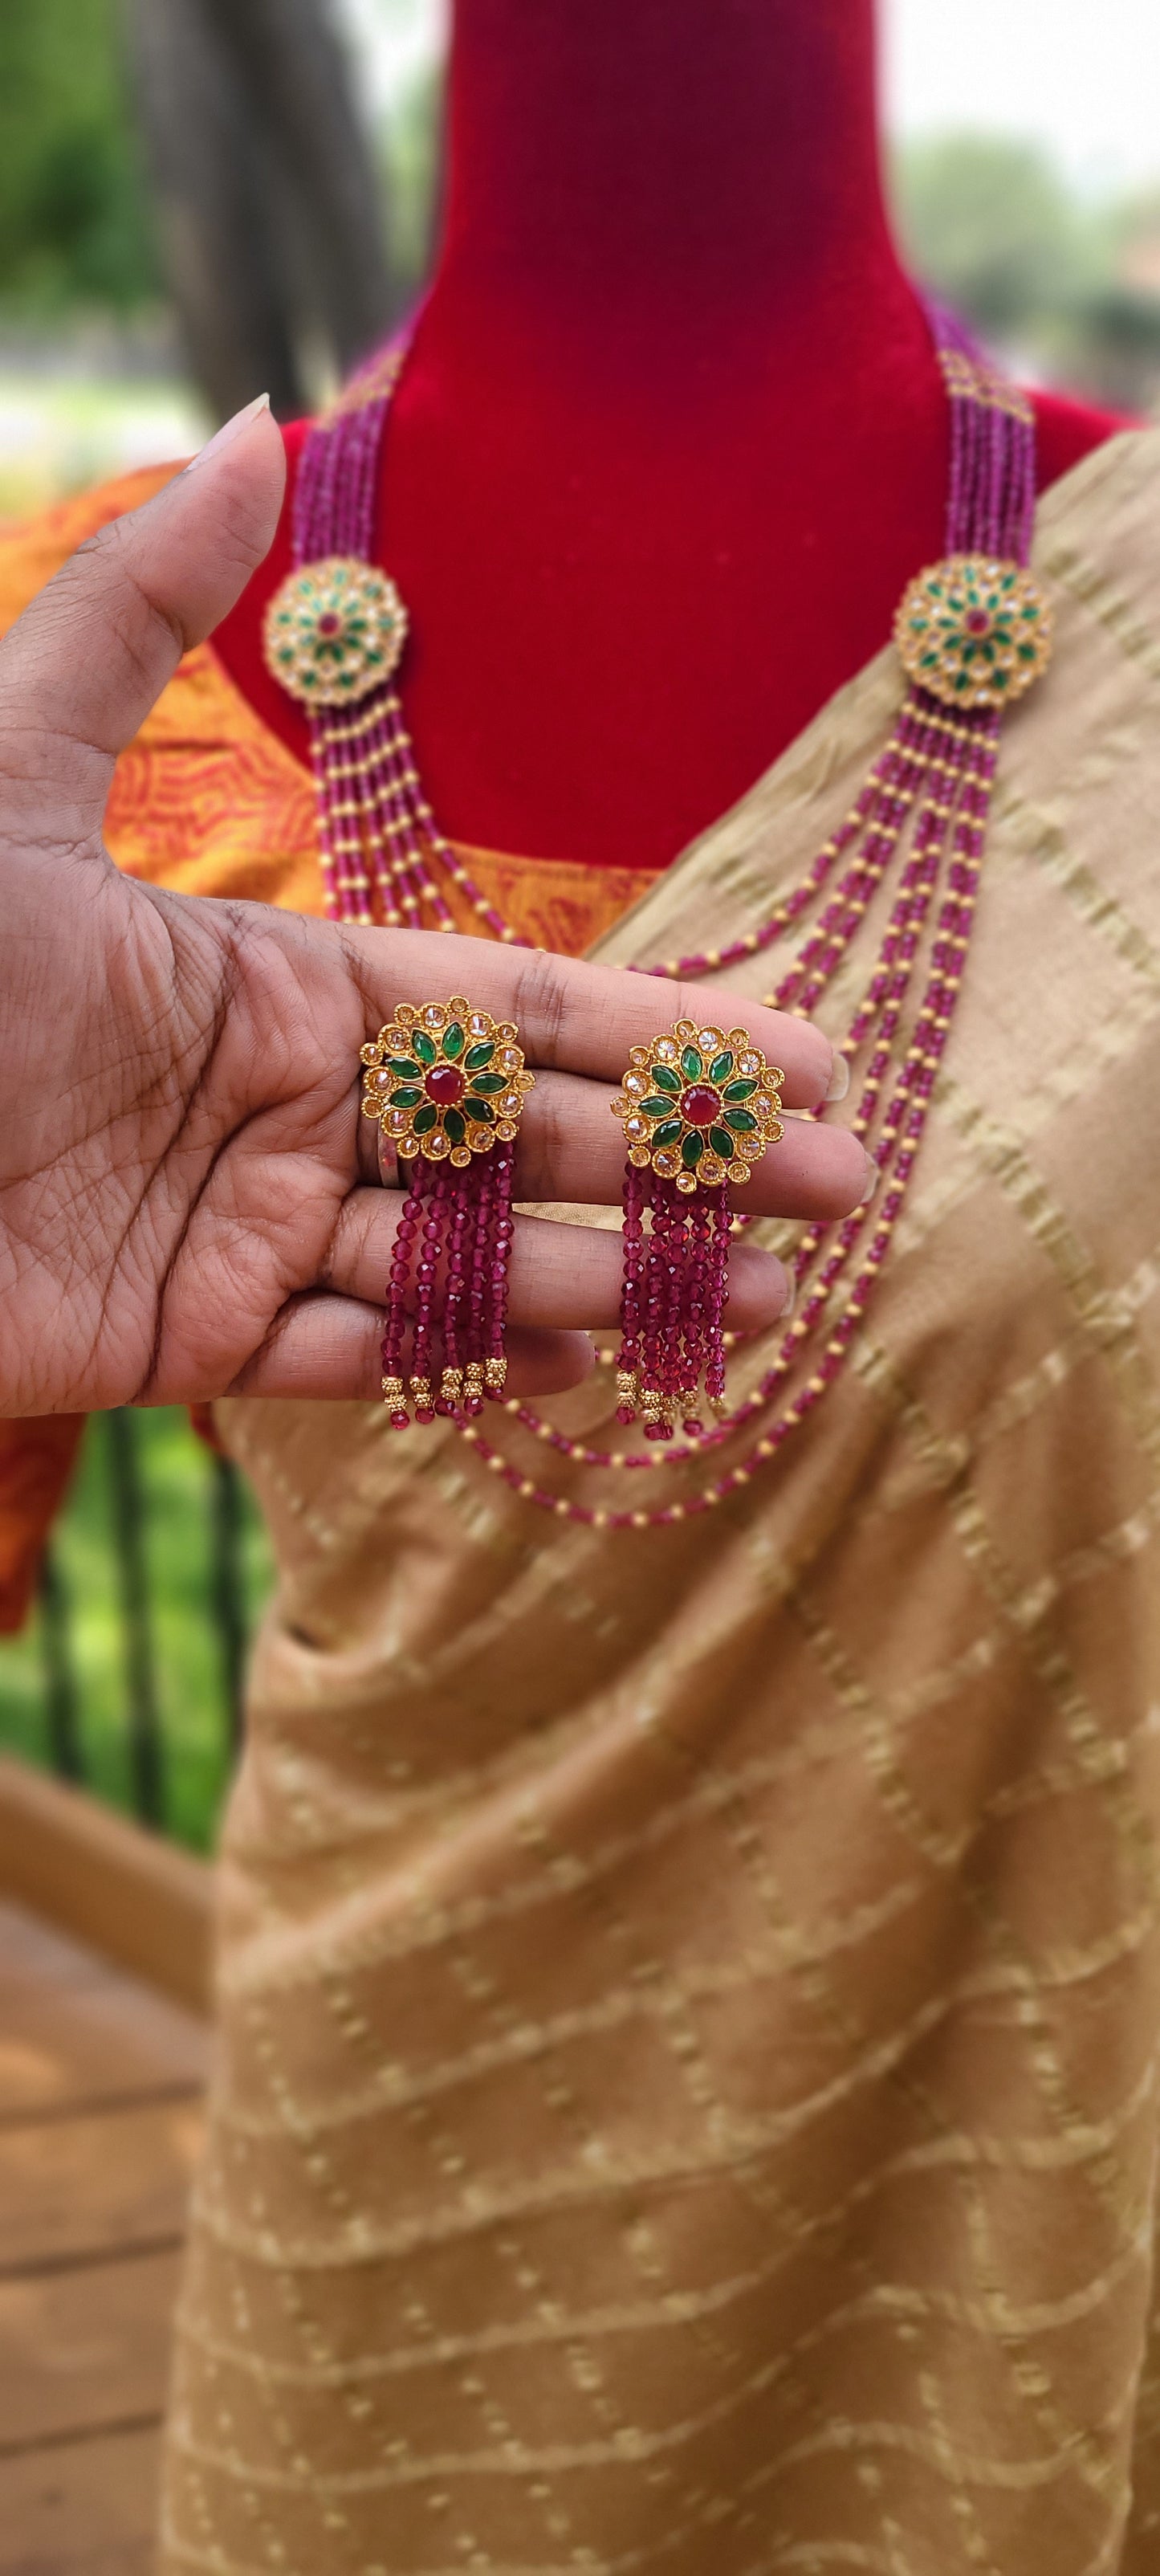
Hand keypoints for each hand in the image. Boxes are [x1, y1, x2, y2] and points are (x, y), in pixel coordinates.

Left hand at [0, 399, 869, 1418]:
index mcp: (277, 984)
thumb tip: (262, 431)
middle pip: (524, 1139)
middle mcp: (286, 1111)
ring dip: (614, 1273)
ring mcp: (244, 1233)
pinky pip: (351, 1360)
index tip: (798, 1058)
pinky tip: (584, 1355)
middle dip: (687, 1164)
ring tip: (762, 1291)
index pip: (513, 1010)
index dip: (660, 1032)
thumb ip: (145, 615)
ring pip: (464, 1258)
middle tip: (847, 1194)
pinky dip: (463, 1356)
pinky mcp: (182, 1342)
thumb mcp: (12, 761)